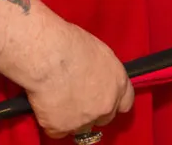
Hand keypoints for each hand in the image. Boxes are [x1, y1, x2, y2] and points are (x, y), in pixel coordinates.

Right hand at [25, 19, 133, 138]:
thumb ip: (103, 71)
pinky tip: (46, 103)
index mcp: (118, 82)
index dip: (113, 101)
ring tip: (58, 97)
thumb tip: (95, 76)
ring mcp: (85, 120)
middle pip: (104, 117)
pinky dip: (51, 120)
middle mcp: (106, 105)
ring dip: (72, 117)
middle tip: (77, 96)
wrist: (49, 55)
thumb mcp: (98, 51)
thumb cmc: (70, 42)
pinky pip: (57, 130)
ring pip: (80, 126)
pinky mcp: (62, 128)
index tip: (104, 97)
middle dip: (93, 110)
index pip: (125, 102)